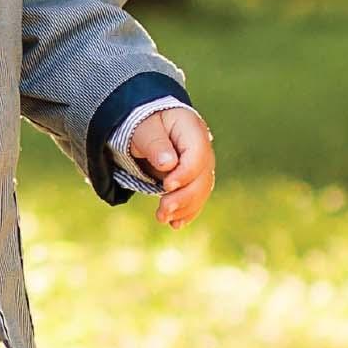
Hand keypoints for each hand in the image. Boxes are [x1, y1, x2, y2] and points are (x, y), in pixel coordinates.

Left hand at [128, 107, 214, 228]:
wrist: (147, 126)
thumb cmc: (145, 124)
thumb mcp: (144, 129)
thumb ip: (156, 144)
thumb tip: (168, 164)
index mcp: (192, 129)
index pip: (197, 155)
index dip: (185, 174)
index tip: (166, 186)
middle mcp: (203, 148)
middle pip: (202, 176)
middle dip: (184, 197)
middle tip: (162, 210)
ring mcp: (201, 164)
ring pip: (201, 190)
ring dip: (184, 208)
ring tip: (163, 219)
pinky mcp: (195, 178)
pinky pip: (197, 197)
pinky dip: (187, 211)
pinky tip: (175, 224)